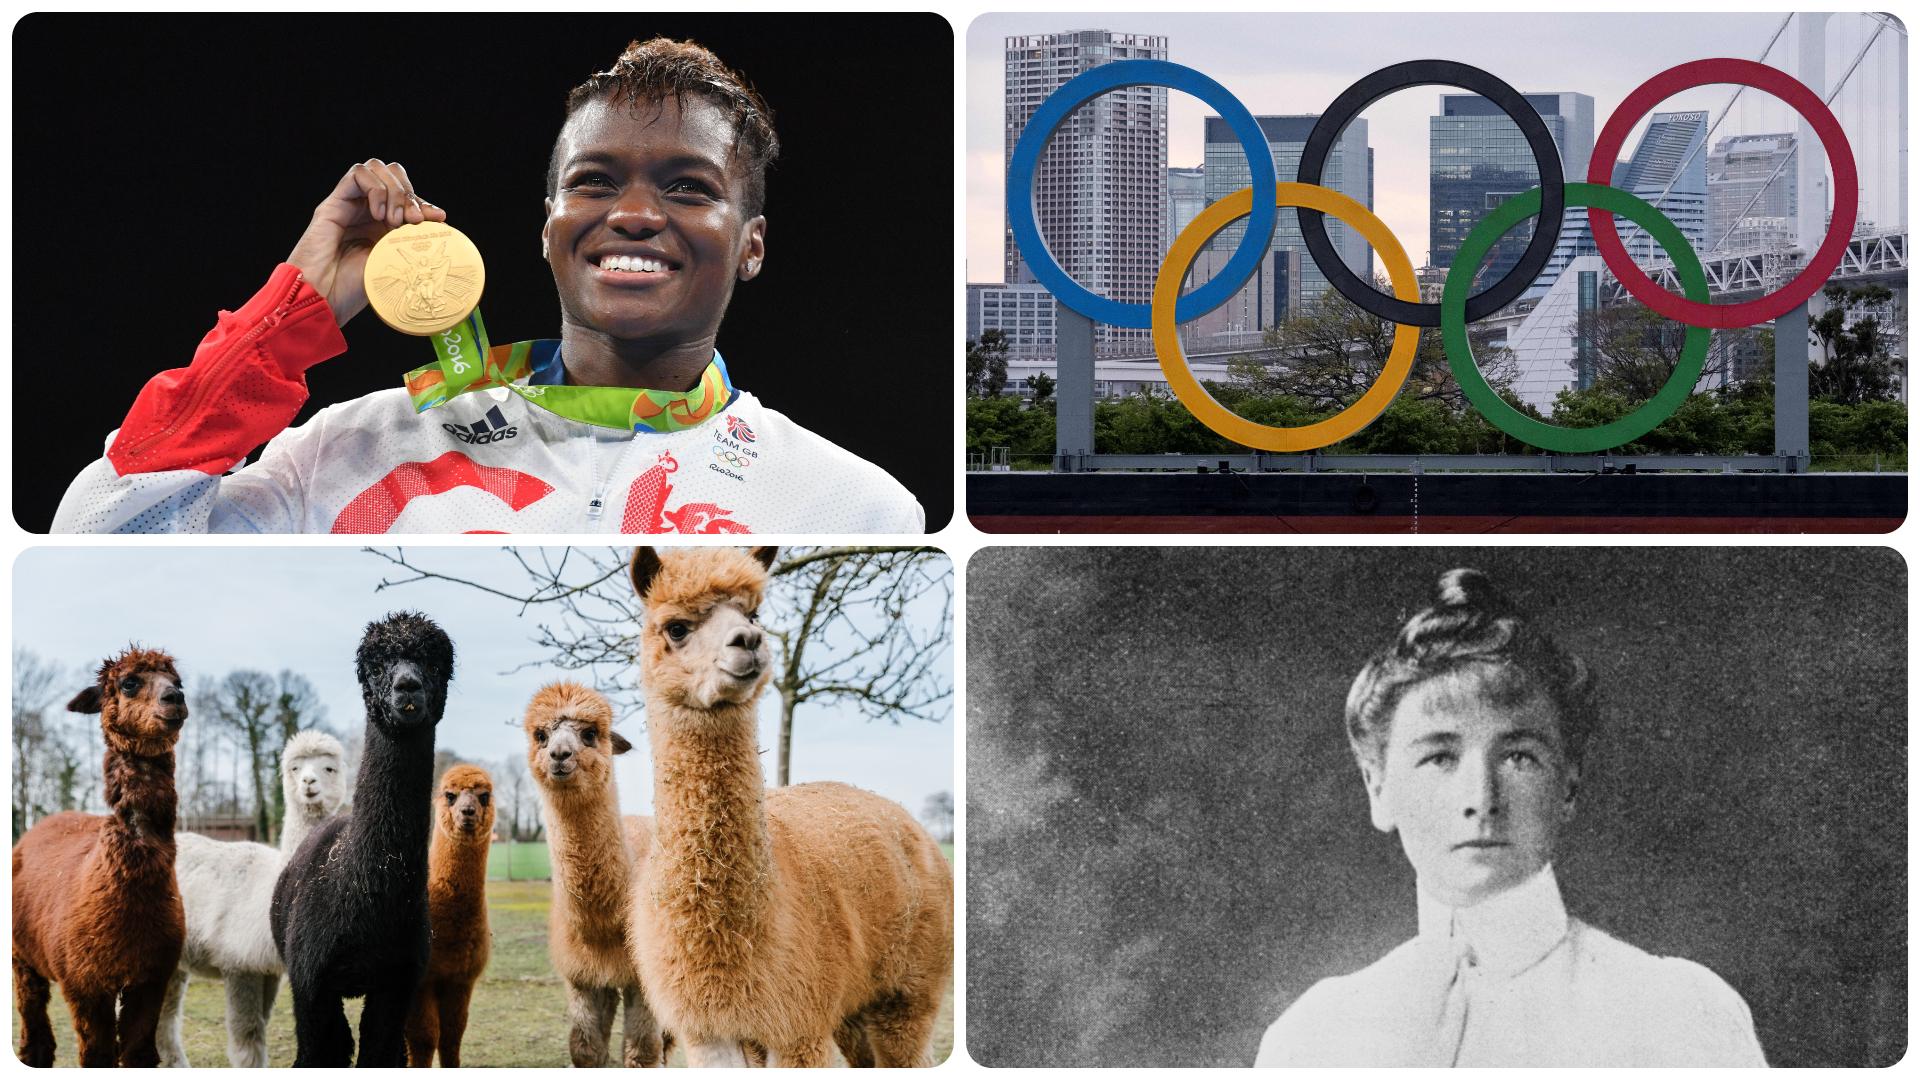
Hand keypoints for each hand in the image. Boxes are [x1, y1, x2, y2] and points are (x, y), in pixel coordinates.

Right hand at [287, 159, 447, 325]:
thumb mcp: (395, 261)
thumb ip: (412, 240)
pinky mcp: (333, 203)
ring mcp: (351, 205)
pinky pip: (357, 174)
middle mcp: (367, 212)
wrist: (323, 297)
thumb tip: (440, 222)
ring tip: (394, 221)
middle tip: (413, 221)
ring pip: (376, 169)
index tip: (439, 218)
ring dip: (394, 191)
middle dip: (409, 194)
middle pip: (394, 175)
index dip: (425, 203)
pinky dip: (375, 189)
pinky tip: (378, 214)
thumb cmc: (355, 288)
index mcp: (383, 226)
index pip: (408, 197)